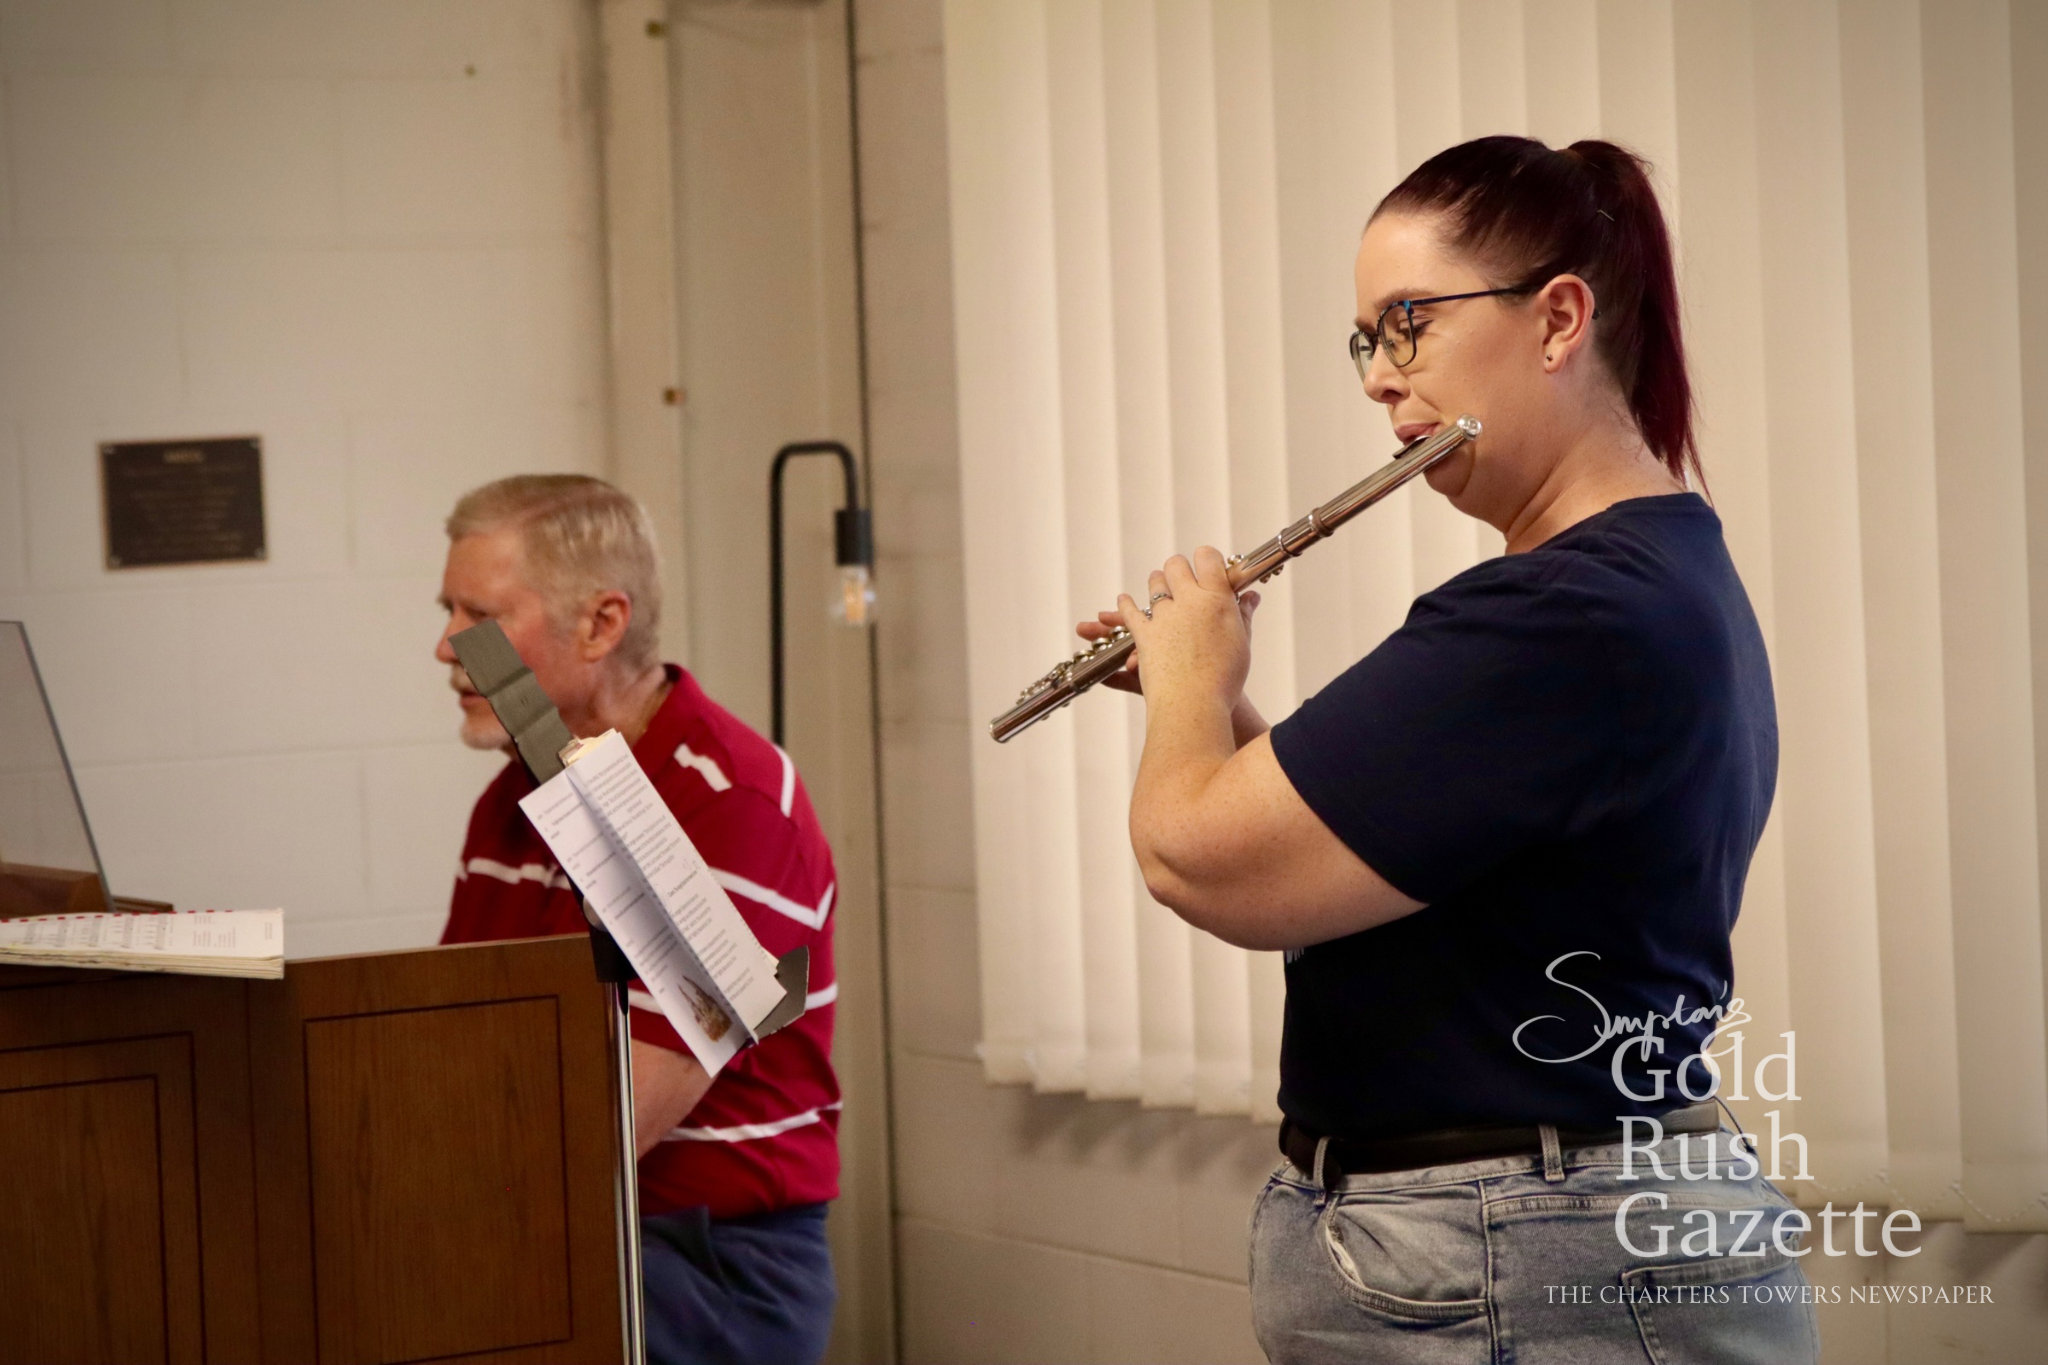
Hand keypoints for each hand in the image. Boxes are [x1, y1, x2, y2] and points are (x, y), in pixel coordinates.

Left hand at [1077, 567, 1260, 697]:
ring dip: (1156, 583)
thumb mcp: (1242, 643)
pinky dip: (1126, 605)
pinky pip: (1130, 611)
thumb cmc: (1225, 679)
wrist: (1196, 705)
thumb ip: (1243, 614)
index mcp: (1217, 599)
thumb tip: (1252, 597)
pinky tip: (1124, 601)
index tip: (1207, 566)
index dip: (1207, 559)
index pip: (1208, 558)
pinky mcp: (1143, 633)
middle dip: (1179, 568)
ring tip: (1159, 589)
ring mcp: (1164, 616)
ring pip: (1154, 583)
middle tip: (1182, 576)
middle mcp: (1189, 601)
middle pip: (1177, 565)